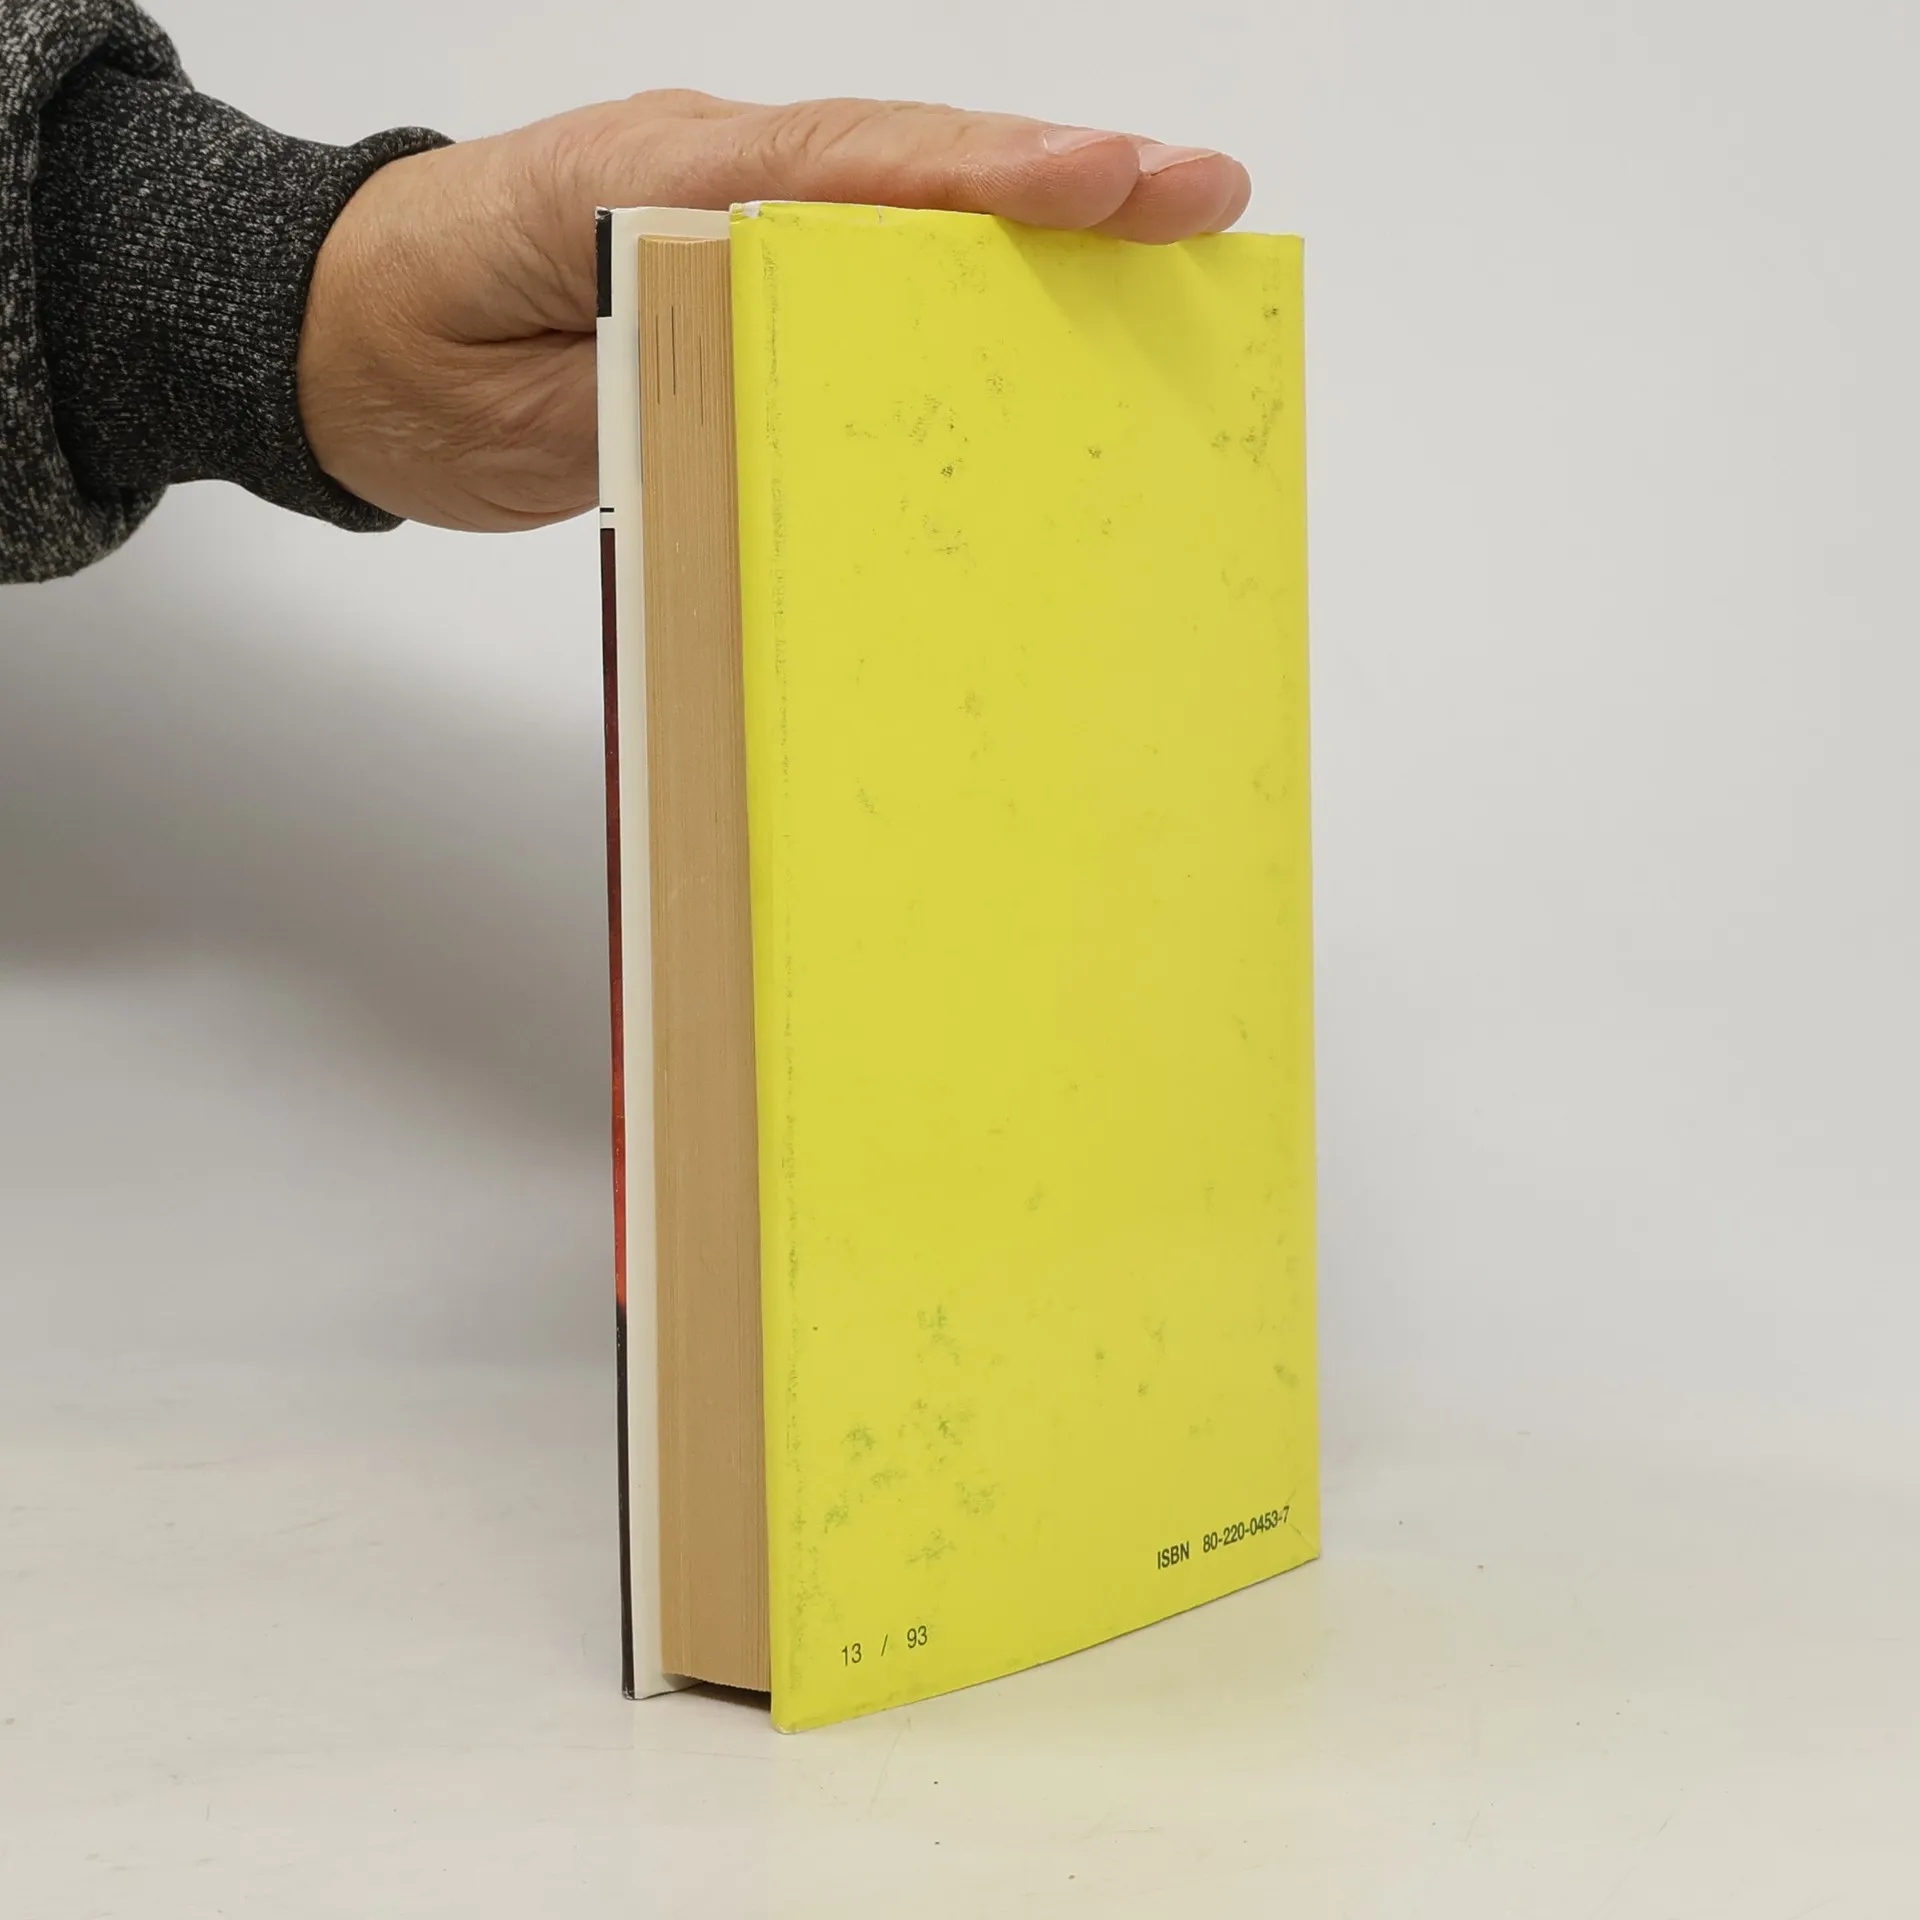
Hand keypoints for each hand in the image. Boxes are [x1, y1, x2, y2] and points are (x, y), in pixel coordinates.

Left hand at [297, 92, 1251, 531]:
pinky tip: (1040, 347)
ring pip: (907, 228)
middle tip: (1204, 203)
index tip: (1104, 182)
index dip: (983, 176)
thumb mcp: (527, 387)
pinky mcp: (742, 297)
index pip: (853, 164)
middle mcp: (723, 189)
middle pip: (915, 174)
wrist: (352, 346)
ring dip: (1036, 252)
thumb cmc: (415, 342)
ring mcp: (739, 234)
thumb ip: (656, 379)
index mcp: (667, 180)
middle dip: (1064, 187)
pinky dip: (959, 314)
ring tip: (1169, 266)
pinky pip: (864, 299)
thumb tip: (773, 396)